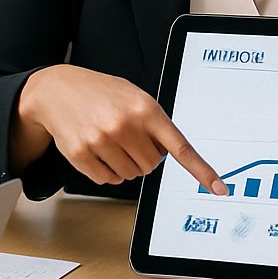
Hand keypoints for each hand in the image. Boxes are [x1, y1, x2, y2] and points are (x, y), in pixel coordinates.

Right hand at [15, 65, 226, 193]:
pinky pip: (108, 180)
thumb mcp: (134, 97)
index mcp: (145, 108)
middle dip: (144, 156)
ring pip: (131, 175)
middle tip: (130, 138)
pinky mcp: (81, 155)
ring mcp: (101, 141)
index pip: (180, 147)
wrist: (57, 90)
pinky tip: (97, 148)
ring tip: (111, 140)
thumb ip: (154, 123)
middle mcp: (124, 125)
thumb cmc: (102, 93)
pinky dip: (107, 170)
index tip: (220, 188)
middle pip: (152, 166)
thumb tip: (168, 156)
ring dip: (125, 164)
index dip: (202, 171)